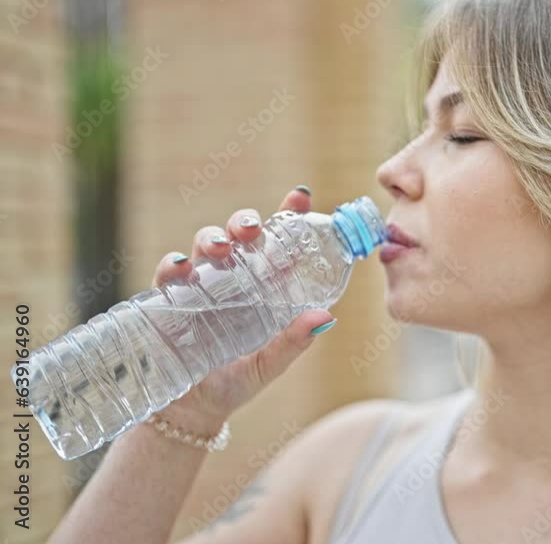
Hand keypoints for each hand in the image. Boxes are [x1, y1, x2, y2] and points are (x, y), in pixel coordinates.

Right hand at [148, 187, 335, 433]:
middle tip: (253, 228)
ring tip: (222, 248)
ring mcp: (199, 285)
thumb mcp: (268, 364)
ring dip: (213, 238)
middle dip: (245, 222)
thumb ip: (293, 342)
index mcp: (262, 287)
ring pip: (205, 245)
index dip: (287, 215)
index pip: (275, 243)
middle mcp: (231, 279)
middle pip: (238, 235)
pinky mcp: (167, 300)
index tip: (300, 195)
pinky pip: (169, 274)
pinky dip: (174, 265)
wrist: (189, 412)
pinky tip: (182, 267)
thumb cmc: (233, 382)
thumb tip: (325, 317)